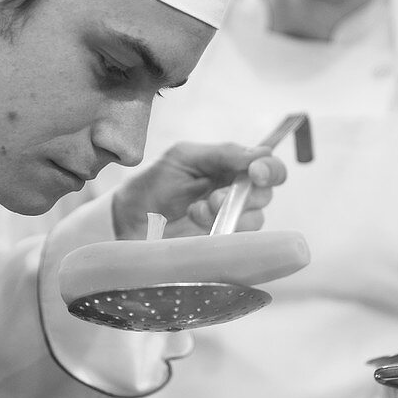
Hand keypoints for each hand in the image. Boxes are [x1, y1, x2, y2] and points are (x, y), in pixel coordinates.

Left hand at [111, 141, 286, 239]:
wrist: (127, 219)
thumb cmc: (153, 183)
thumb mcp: (183, 158)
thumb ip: (222, 153)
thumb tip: (259, 155)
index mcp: (230, 167)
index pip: (268, 166)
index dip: (270, 169)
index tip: (255, 172)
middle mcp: (236, 194)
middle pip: (267, 194)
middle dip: (245, 195)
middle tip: (215, 198)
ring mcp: (229, 221)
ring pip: (255, 219)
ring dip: (227, 214)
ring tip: (195, 211)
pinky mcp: (221, 244)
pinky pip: (240, 242)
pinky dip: (221, 232)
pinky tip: (195, 225)